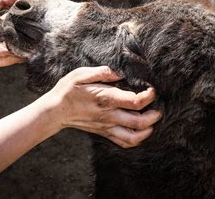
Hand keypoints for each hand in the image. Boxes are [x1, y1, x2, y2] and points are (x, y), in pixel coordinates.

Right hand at [43, 66, 161, 147]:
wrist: (55, 111)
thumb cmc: (68, 90)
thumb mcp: (81, 74)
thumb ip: (102, 72)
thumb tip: (120, 72)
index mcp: (105, 98)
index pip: (135, 101)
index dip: (149, 96)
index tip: (152, 89)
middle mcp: (109, 115)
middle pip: (139, 122)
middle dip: (155, 115)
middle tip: (159, 107)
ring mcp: (107, 127)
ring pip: (134, 137)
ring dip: (148, 130)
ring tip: (153, 120)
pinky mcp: (104, 133)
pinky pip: (124, 142)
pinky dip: (137, 140)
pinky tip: (141, 130)